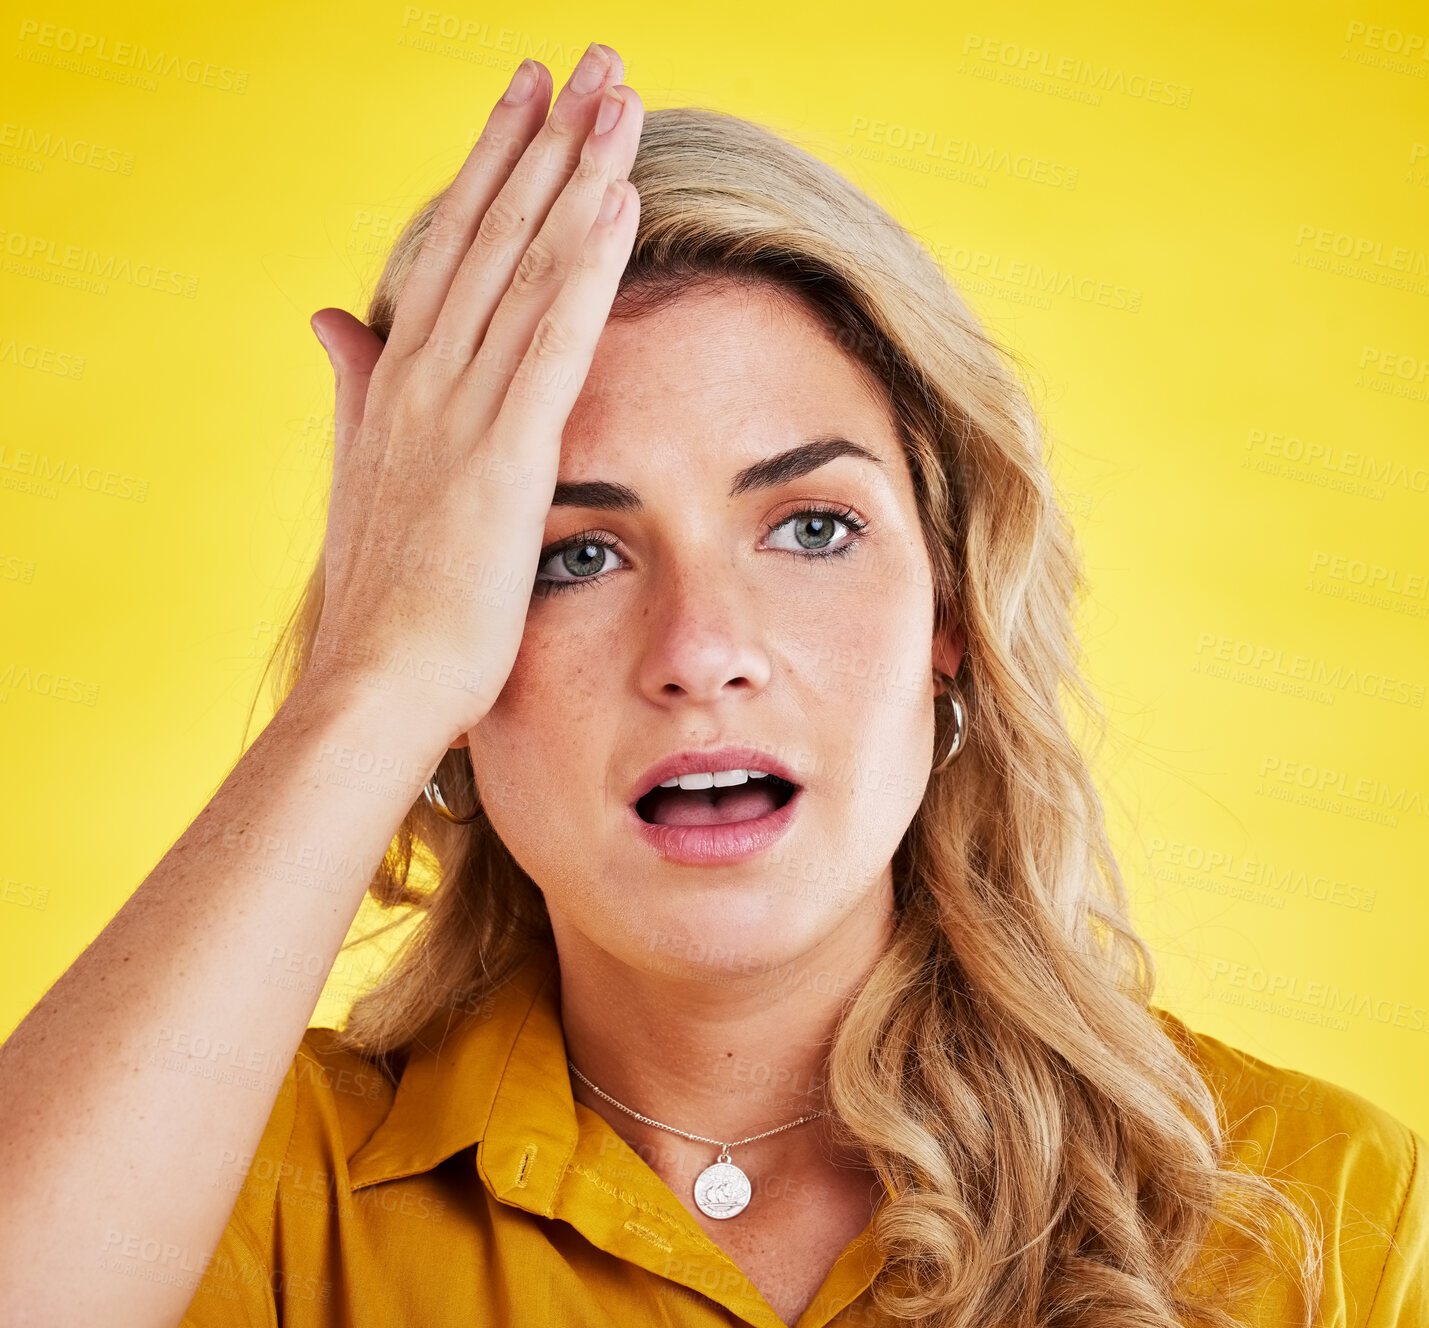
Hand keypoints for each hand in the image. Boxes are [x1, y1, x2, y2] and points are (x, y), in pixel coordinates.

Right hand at [301, 42, 639, 747]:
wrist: (380, 684)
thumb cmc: (386, 601)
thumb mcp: (363, 476)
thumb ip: (353, 390)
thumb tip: (329, 317)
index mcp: (397, 383)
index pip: (450, 248)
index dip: (490, 167)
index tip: (529, 100)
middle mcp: (422, 378)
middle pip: (488, 233)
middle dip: (539, 140)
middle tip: (585, 61)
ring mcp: (459, 412)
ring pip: (522, 267)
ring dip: (571, 175)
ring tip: (614, 95)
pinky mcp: (502, 456)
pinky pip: (550, 340)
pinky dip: (584, 267)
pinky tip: (618, 200)